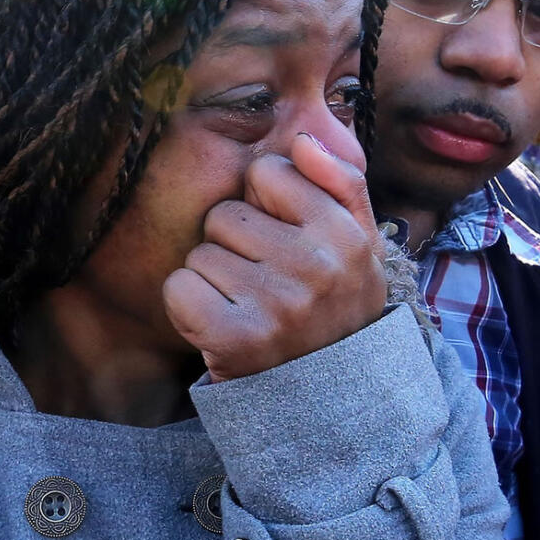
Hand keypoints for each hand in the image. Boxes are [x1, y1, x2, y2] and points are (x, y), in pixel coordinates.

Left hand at [163, 132, 386, 381]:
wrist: (326, 400)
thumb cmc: (334, 308)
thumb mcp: (360, 246)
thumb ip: (341, 183)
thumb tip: (302, 139)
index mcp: (346, 235)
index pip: (269, 173)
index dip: (267, 204)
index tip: (285, 241)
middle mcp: (316, 267)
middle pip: (227, 214)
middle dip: (236, 244)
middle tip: (266, 284)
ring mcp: (276, 303)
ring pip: (201, 252)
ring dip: (214, 279)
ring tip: (248, 307)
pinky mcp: (235, 337)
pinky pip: (179, 287)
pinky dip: (189, 307)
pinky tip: (220, 326)